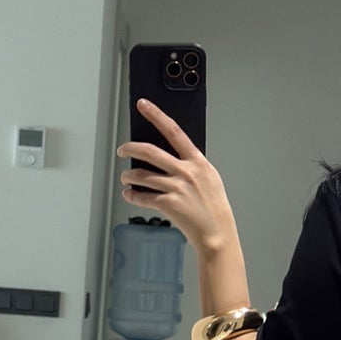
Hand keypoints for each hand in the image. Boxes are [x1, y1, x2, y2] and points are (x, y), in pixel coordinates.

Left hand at [117, 98, 235, 253]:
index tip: (143, 105)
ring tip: (125, 178)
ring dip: (128, 176)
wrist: (217, 234)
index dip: (156, 115)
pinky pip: (143, 197)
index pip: (174, 131)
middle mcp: (186, 172)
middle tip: (122, 149)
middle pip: (150, 151)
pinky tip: (129, 195)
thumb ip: (192, 166)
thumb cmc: (214, 209)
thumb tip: (169, 158)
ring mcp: (177, 188)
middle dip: (130, 148)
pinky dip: (132, 196)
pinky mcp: (169, 204)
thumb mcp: (210, 180)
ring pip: (142, 175)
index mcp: (198, 162)